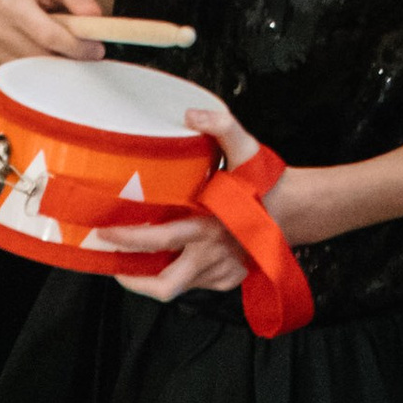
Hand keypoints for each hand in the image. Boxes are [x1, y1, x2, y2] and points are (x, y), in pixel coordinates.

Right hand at [0, 0, 108, 78]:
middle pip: (39, 58)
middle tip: (88, 60)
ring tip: (69, 59)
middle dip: (67, 62)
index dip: (76, 47)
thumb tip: (93, 14)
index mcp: (11, 4)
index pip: (49, 36)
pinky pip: (16, 83)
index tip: (98, 50)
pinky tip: (47, 64)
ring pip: (29, 75)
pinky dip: (36, 79)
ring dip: (54, 72)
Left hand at [105, 96, 301, 301]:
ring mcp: (220, 272)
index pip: (160, 239)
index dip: (128, 239)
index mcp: (210, 224)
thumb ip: (222, 126)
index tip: (104, 232)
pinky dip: (179, 273)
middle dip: (131, 279)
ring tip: (131, 262)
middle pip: (164, 285)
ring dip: (151, 277)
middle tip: (111, 263)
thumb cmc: (267, 182)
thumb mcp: (247, 148)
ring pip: (176, 287)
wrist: (298, 210)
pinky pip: (195, 284)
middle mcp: (211, 255)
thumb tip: (190, 115)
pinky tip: (170, 257)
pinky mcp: (228, 280)